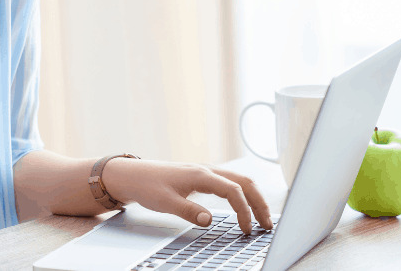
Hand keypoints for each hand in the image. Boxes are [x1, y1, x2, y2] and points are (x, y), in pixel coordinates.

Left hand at [101, 158, 272, 230]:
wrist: (132, 174)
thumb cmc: (147, 186)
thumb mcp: (165, 202)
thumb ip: (188, 211)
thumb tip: (209, 220)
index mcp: (201, 175)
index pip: (233, 191)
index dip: (244, 211)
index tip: (246, 230)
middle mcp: (207, 171)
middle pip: (244, 183)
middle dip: (259, 203)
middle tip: (267, 225)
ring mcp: (206, 172)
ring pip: (239, 181)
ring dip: (253, 198)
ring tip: (261, 219)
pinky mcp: (202, 177)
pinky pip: (230, 183)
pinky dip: (242, 194)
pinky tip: (244, 207)